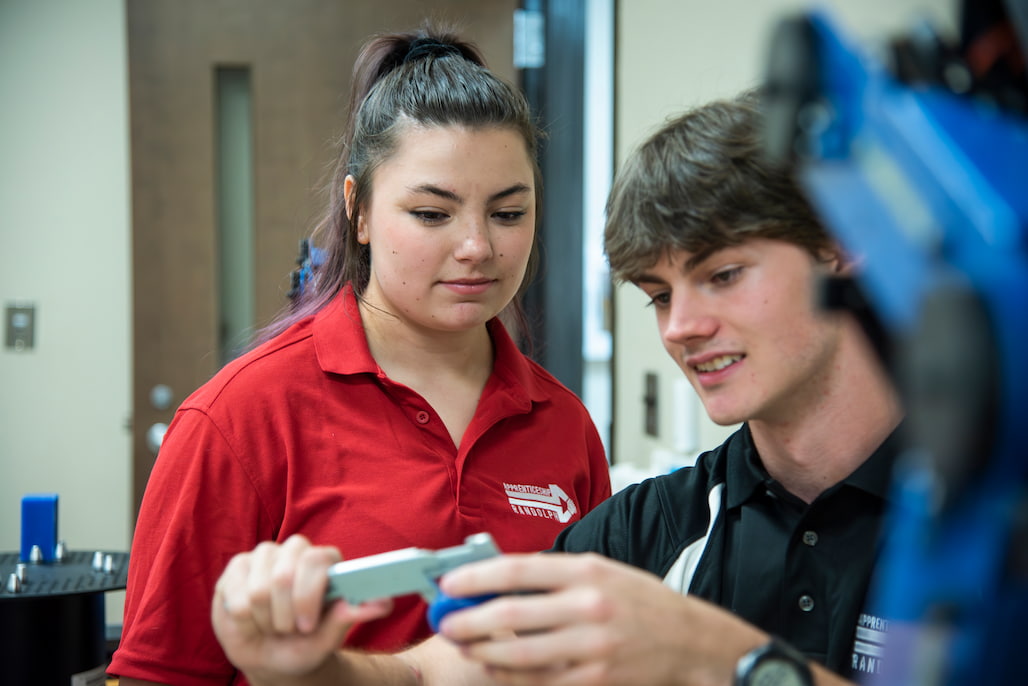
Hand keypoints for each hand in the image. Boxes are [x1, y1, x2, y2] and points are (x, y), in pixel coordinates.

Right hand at [212, 534, 392, 683]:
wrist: (271, 656)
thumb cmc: (305, 644)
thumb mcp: (328, 637)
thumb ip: (349, 616)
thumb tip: (384, 603)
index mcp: (325, 561)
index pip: (317, 560)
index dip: (308, 596)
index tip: (307, 626)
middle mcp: (296, 550)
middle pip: (284, 575)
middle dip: (285, 615)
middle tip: (289, 630)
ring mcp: (264, 555)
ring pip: (258, 589)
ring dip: (265, 620)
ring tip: (272, 625)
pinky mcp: (237, 567)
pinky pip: (236, 597)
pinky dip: (244, 620)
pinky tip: (250, 620)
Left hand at [436, 553, 766, 685]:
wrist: (691, 640)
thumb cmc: (642, 602)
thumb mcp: (602, 571)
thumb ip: (555, 574)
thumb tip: (500, 579)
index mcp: (587, 571)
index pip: (517, 569)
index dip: (476, 577)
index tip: (449, 583)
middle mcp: (588, 606)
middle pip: (510, 615)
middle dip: (468, 620)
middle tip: (445, 622)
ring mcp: (592, 646)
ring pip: (520, 655)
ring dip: (483, 652)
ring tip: (465, 646)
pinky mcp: (596, 679)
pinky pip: (541, 682)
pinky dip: (512, 677)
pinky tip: (497, 669)